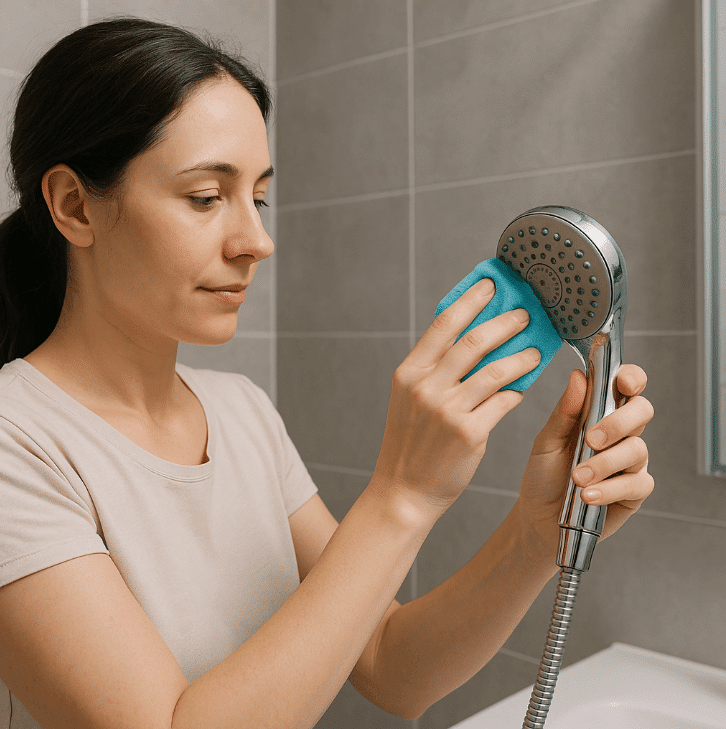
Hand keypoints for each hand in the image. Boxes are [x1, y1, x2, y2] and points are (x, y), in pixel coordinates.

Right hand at [372, 278, 539, 516]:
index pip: (444, 324)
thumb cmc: (410, 443)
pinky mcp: (469, 433)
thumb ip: (434, 369)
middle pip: (475, 341)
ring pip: (497, 370)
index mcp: (409, 372)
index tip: (491, 286)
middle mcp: (426, 386)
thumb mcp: (409, 398)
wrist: (404, 489)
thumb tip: (472, 339)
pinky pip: (503, 402)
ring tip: (536, 351)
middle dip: (506, 322)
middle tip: (525, 314)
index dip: (471, 300)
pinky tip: (522, 387)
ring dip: (522, 356)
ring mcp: (447, 409)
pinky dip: (516, 391)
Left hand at [516, 364, 653, 554]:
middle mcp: (621, 433)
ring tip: (577, 477)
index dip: (631, 378)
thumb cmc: (543, 474)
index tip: (621, 382)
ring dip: (605, 462)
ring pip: (638, 449)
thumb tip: (578, 377)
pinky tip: (588, 496)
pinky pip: (637, 483)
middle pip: (642, 411)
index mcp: (599, 413)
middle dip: (619, 422)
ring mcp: (630, 462)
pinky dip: (610, 489)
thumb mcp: (546, 441)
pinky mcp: (634, 491)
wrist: (538, 516)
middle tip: (590, 439)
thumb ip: (564, 412)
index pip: (627, 385)